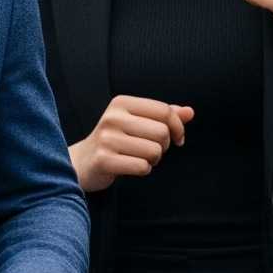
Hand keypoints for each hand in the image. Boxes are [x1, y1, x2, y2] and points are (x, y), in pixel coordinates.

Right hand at [69, 95, 192, 193]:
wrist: (82, 162)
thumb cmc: (117, 139)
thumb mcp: (139, 122)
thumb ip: (165, 116)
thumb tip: (190, 112)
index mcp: (122, 103)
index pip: (165, 111)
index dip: (178, 127)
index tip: (177, 138)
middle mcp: (112, 118)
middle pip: (162, 132)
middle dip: (165, 145)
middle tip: (153, 150)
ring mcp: (106, 139)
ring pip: (154, 151)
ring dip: (154, 159)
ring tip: (141, 158)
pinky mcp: (103, 159)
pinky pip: (142, 166)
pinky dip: (144, 169)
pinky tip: (132, 167)